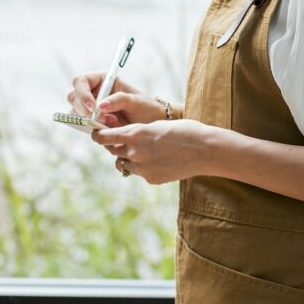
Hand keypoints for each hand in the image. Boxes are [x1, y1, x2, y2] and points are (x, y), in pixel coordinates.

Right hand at [67, 72, 166, 126]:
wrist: (149, 125)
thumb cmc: (145, 109)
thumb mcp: (137, 102)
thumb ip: (120, 100)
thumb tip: (100, 106)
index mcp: (101, 80)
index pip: (80, 81)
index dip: (82, 93)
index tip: (93, 107)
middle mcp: (92, 92)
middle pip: (74, 97)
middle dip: (86, 110)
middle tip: (104, 120)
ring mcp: (89, 107)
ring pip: (74, 112)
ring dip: (88, 120)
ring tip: (111, 124)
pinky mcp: (89, 121)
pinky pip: (80, 124)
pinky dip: (90, 128)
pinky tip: (106, 129)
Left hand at [91, 119, 211, 183]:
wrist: (206, 151)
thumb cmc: (184, 131)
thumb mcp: (156, 125)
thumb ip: (136, 132)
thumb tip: (122, 138)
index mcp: (134, 133)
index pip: (103, 137)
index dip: (98, 136)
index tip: (97, 134)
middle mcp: (134, 151)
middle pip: (112, 151)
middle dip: (115, 146)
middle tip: (123, 142)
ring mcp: (141, 168)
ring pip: (124, 164)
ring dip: (129, 158)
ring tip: (146, 152)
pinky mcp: (150, 179)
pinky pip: (140, 173)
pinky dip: (145, 168)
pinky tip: (160, 162)